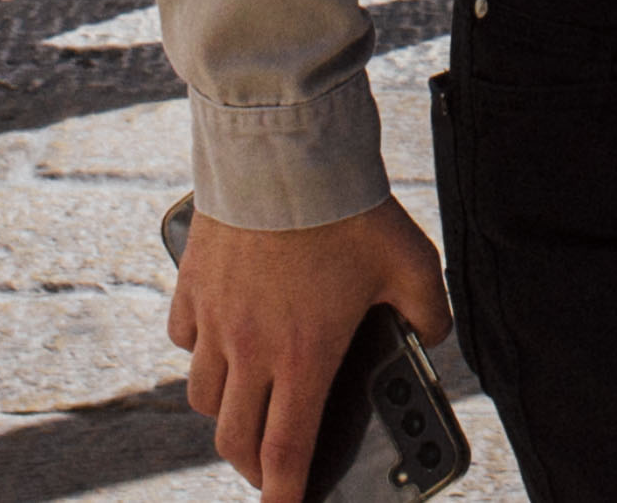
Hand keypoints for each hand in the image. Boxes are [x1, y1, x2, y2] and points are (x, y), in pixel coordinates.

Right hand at [168, 202, 453, 502]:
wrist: (284, 148)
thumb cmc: (349, 208)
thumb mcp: (413, 263)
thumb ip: (430, 312)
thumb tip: (433, 337)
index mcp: (303, 357)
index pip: (285, 453)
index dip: (284, 496)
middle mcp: (250, 348)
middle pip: (234, 439)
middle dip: (251, 466)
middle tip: (270, 466)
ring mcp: (214, 318)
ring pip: (202, 396)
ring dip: (223, 412)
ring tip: (245, 404)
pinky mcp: (192, 283)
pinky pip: (183, 338)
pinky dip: (197, 351)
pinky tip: (217, 339)